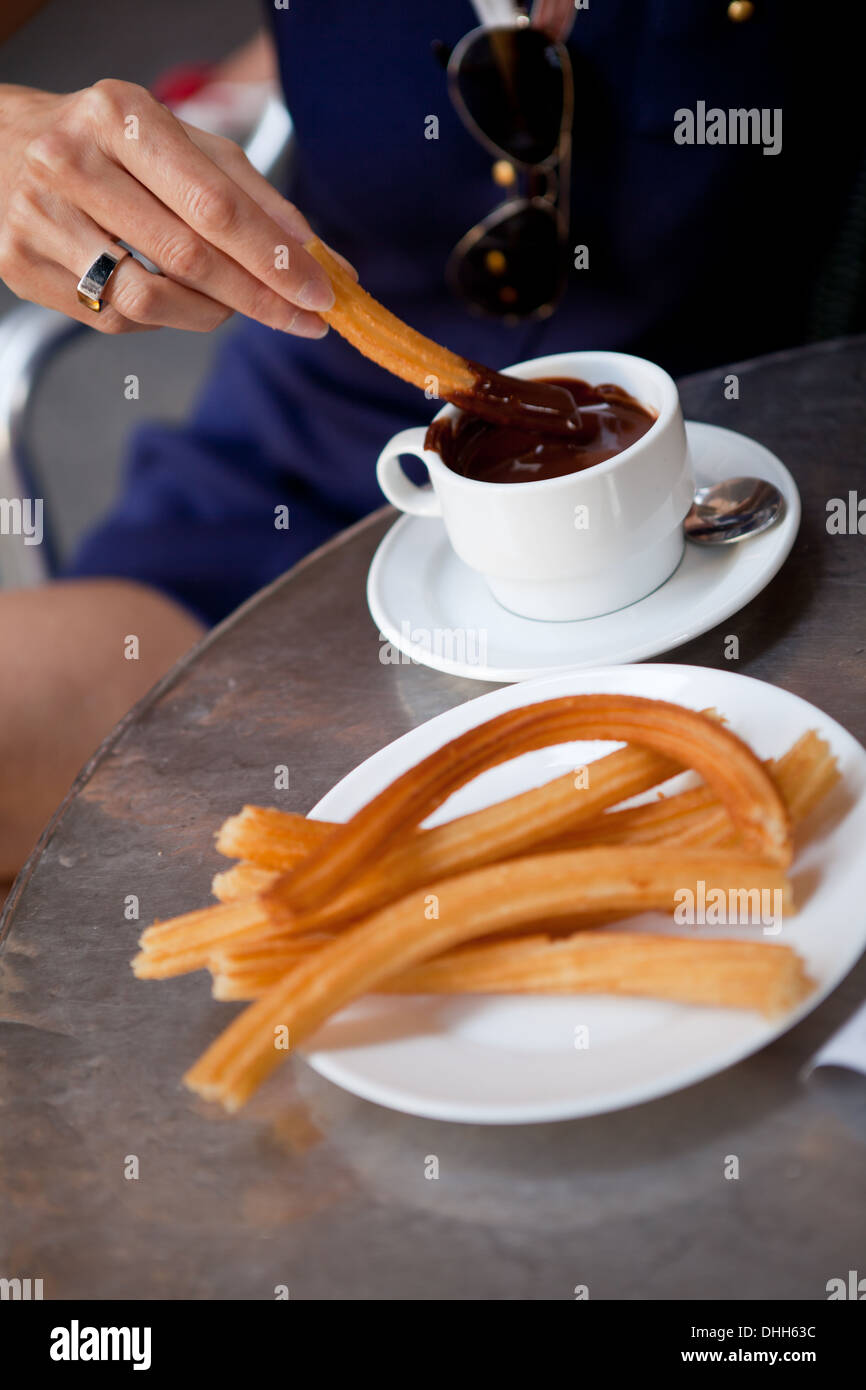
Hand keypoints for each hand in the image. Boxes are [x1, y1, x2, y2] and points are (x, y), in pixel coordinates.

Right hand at [0, 80, 336, 335]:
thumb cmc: (103, 143)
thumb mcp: (176, 140)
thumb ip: (247, 190)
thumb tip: (314, 252)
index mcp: (119, 117)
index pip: (215, 204)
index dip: (273, 256)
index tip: (319, 290)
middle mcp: (71, 163)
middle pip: (189, 256)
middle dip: (259, 296)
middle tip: (304, 319)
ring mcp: (39, 219)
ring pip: (152, 298)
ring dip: (212, 313)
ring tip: (237, 304)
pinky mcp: (23, 267)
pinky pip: (117, 317)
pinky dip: (164, 316)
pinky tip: (178, 298)